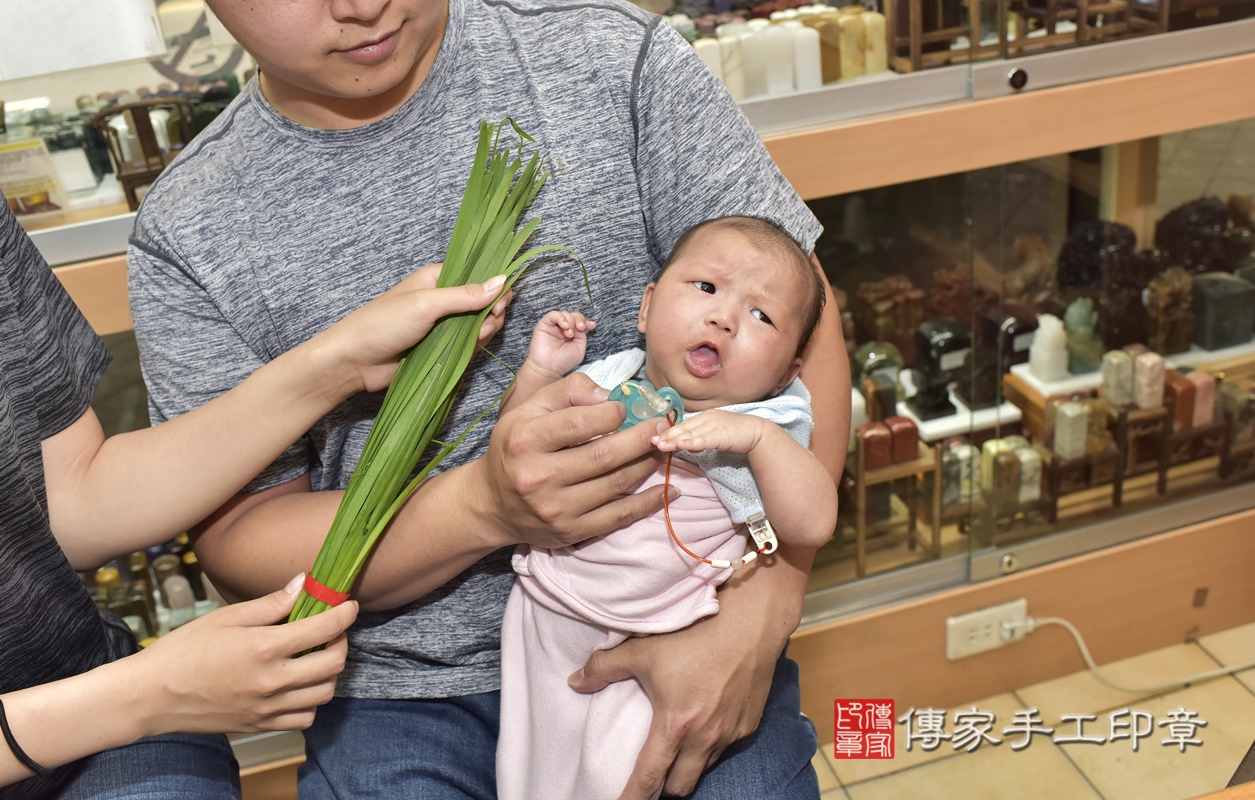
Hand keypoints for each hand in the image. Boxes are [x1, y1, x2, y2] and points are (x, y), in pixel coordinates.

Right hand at [136, 573, 357, 734]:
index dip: (344, 614)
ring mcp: (268, 707)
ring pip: (325, 693)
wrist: (151, 696)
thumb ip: (270, 604)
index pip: (324, 628)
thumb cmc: (183, 650)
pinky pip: (305, 718)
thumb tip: (304, 583)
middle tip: (331, 630)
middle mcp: (272, 681)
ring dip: (329, 672)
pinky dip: (311, 702)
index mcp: (264, 648)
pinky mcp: (261, 725)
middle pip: (334, 663)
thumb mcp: (225, 617)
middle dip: (341, 641)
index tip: (350, 605)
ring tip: (315, 657)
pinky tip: (298, 685)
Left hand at [315, 263, 511, 393]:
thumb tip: (503, 281)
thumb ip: (465, 295)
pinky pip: (468, 345)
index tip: (499, 304)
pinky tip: (470, 349)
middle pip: (483, 302)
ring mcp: (443, 325)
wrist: (354, 361)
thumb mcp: (426, 304)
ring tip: (474, 338)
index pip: (479, 276)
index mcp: (438, 278)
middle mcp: (443, 299)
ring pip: (479, 325)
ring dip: (484, 332)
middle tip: (485, 326)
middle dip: (491, 314)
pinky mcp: (441, 348)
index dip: (494, 289)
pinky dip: (474, 347)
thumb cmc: (383, 323)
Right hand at [474, 373, 675, 548]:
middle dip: (642, 438)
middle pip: (605, 455)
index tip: (626, 409)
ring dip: (648, 464)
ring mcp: (556, 509)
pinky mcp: (572, 532)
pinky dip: (649, 503)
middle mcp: (538, 477)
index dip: (612, 413)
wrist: (491, 503)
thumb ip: (568, 392)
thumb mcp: (528, 409)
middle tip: (662, 426)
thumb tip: (611, 396)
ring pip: (617, 484)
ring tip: (662, 448)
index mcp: (526, 441)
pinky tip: (668, 490)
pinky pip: (619, 517)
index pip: (580, 423)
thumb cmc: (516, 448)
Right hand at [525, 310, 596, 378]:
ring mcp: (553, 326)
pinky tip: (565, 326)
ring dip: (571, 322)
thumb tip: (585, 325)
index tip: (591, 326)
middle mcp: (563, 329)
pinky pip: (553, 314)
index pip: (580, 322)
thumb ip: (582, 335)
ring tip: (569, 334)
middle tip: (581, 328)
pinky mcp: (544, 324)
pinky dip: (561, 318)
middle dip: (580, 320)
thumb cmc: (563, 361)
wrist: (549, 368)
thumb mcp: (579, 348)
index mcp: (572, 334)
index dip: (586, 321)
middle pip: (573, 316)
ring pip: (565, 314)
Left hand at [569, 606, 778, 799]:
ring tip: (676, 751)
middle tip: (649, 775)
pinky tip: (704, 726)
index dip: (632, 798)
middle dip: (662, 788)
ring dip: (687, 767)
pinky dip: (711, 747)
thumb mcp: (644, 648)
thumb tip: (575, 680)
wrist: (751, 622)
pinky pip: (726, 749)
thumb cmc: (696, 633)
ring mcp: (731, 734)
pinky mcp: (750, 725)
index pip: (649, 778)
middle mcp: (706, 738)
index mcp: (676, 725)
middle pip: (680, 786)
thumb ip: (605, 667)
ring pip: (704, 769)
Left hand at [652, 409, 763, 454]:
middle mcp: (707, 418)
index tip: (653, 437)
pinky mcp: (722, 435)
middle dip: (666, 435)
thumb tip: (683, 443)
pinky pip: (704, 440)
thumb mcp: (715, 433)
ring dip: (674, 439)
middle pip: (683, 428)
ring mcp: (714, 425)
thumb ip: (699, 437)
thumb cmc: (737, 433)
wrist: (758, 432)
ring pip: (690, 434)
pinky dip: (691, 442)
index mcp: (704, 416)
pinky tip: (680, 445)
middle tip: (651, 441)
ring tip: (660, 444)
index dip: (668, 431)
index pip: (683, 425)